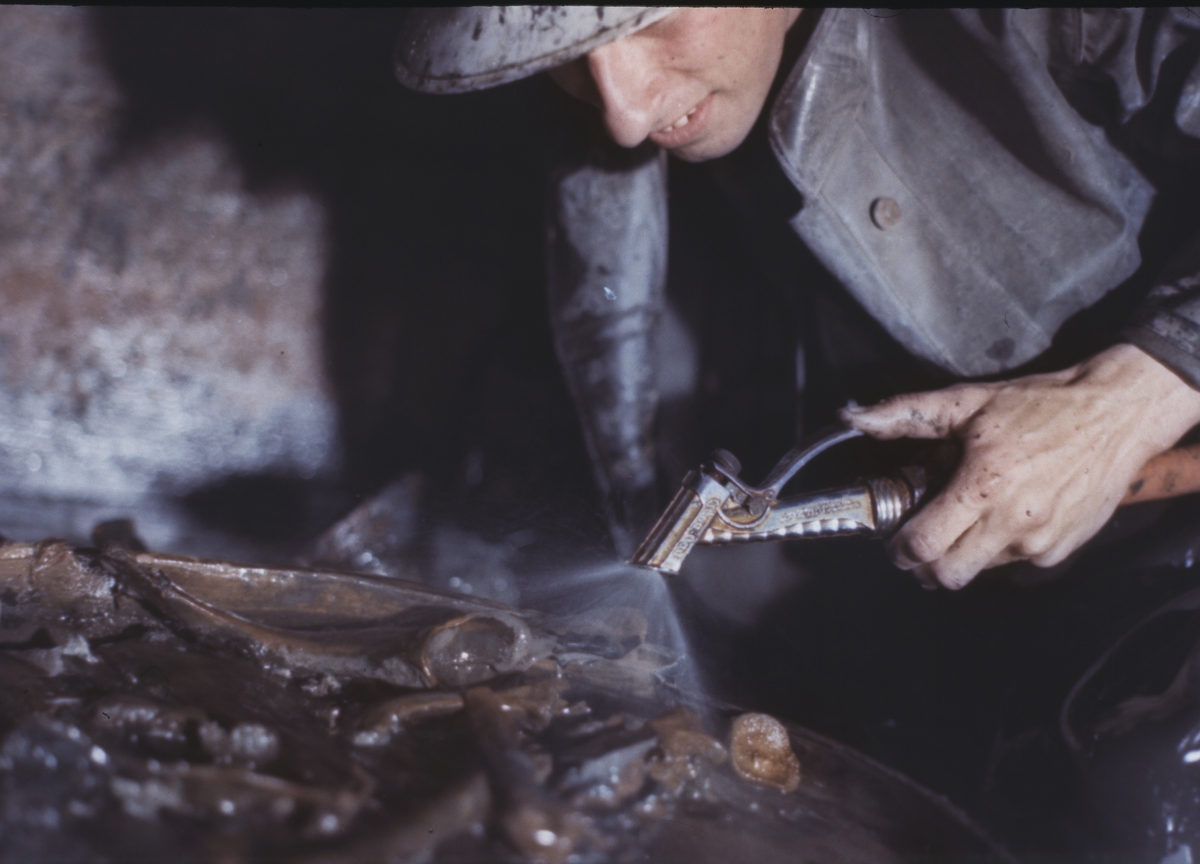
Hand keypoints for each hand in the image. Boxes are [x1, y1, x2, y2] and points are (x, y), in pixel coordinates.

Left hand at [837, 345, 1199, 589]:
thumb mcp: (968, 402)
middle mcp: (1014, 521)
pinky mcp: (1062, 550)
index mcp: (984, 484)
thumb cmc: (1041, 406)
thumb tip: (853, 416)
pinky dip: (1000, 550)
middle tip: (923, 540)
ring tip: (970, 516)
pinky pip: (1015, 565)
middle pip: (948, 575)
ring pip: (980, 572)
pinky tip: (1005, 516)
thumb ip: (906, 414)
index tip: (896, 542)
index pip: (924, 545)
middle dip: (926, 565)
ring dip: (964, 554)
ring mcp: (1041, 541)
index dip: (900, 550)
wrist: (1116, 414)